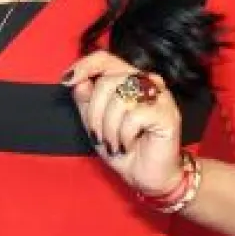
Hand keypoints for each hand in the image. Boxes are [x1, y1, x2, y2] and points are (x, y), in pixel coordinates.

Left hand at [62, 54, 183, 197]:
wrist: (145, 176)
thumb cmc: (122, 149)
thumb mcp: (94, 124)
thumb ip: (85, 101)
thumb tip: (76, 81)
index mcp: (128, 79)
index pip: (105, 59)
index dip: (84, 66)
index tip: (66, 81)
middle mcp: (146, 81)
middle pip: (108, 81)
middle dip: (94, 113)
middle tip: (98, 135)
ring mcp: (160, 96)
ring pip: (121, 98)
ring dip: (109, 127)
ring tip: (114, 143)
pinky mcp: (168, 113)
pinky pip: (134, 116)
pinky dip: (125, 134)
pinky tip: (128, 144)